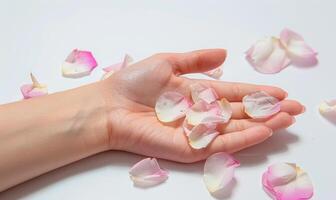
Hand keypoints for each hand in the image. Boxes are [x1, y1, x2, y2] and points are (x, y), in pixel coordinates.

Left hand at [98, 49, 303, 162]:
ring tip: (287, 119)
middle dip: (268, 110)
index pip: (234, 94)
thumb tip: (225, 54)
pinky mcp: (191, 148)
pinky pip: (221, 145)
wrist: (111, 106)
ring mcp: (198, 132)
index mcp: (197, 92)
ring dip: (263, 124)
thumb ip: (197, 60)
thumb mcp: (168, 62)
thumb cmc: (134, 83)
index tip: (280, 93)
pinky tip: (263, 131)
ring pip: (236, 129)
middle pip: (241, 113)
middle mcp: (201, 113)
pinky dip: (244, 139)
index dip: (257, 93)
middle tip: (294, 108)